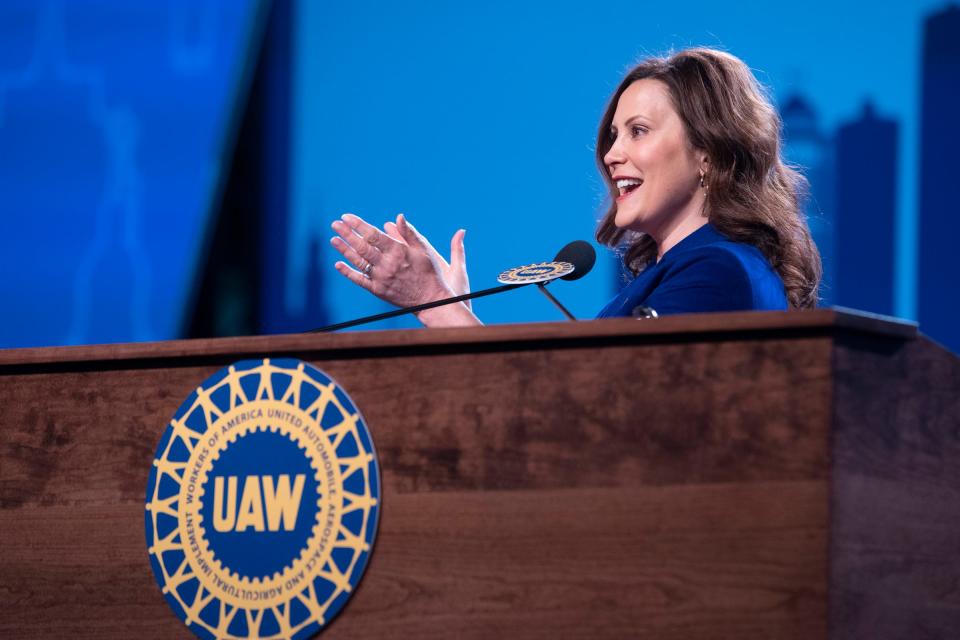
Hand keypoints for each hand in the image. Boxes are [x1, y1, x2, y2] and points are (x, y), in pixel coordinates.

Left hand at [330, 213, 472, 316]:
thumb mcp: (423, 250)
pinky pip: (359, 279)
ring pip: (358, 261)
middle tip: (335, 224)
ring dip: (344, 250)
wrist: (431, 300)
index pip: (373, 234)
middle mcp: (387, 264)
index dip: (358, 224)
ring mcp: (381, 278)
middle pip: (362, 246)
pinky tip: (338, 264)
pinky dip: (348, 272)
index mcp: (398, 251)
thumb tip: (399, 216)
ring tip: (334, 239)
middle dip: (347, 234)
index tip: (346, 217)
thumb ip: (409, 233)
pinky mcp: (378, 290)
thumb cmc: (428, 273)